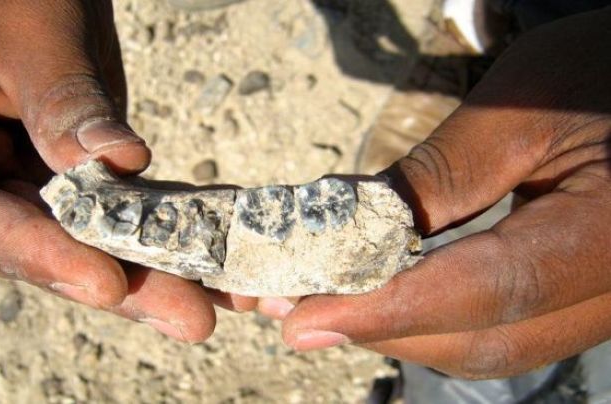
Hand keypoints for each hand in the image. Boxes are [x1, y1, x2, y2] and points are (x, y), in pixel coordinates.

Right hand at [0, 0, 254, 342]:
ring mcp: (28, 184)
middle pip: (38, 248)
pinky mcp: (76, 183)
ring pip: (86, 243)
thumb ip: (63, 102)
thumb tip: (118, 164)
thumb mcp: (33, 35)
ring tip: (216, 299)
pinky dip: (168, 234)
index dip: (33, 255)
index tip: (103, 281)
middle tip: (189, 316)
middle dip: (116, 283)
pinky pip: (120, 215)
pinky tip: (218, 253)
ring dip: (153, 273)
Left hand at [269, 8, 610, 377]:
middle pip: (485, 339)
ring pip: (490, 345)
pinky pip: (500, 327)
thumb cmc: (596, 78)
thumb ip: (440, 178)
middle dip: (383, 327)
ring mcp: (598, 302)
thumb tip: (345, 232)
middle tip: (299, 310)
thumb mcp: (519, 111)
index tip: (305, 320)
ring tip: (328, 304)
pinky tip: (384, 295)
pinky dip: (433, 318)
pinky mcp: (575, 297)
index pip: (490, 290)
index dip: (390, 309)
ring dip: (401, 329)